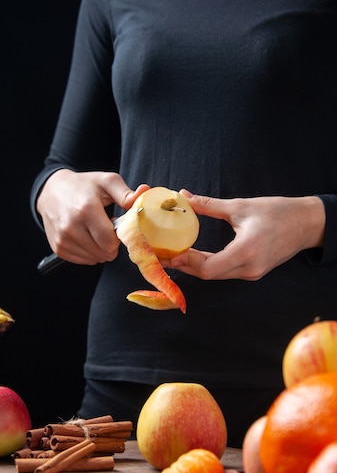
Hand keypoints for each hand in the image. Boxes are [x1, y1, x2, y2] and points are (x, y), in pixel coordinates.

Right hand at [36, 169, 149, 264]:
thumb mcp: (106, 182)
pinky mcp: (58, 249)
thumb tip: (144, 193)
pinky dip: (89, 252)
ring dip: (100, 248)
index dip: (119, 237)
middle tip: (106, 227)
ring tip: (94, 230)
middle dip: (111, 244)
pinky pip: (84, 261)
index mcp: (85, 210)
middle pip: (104, 253)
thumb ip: (126, 193)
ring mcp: (62, 240)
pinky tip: (86, 236)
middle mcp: (70, 227)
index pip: (110, 242)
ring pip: (95, 259)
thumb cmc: (83, 185)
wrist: (51, 191)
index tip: (115, 225)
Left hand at [161, 192, 325, 280]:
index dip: (186, 261)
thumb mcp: (241, 206)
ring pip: (216, 275)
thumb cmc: (279, 212)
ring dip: (195, 266)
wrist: (308, 224)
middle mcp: (249, 268)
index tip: (169, 252)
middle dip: (185, 265)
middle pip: (208, 274)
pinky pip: (225, 272)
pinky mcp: (254, 272)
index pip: (208, 268)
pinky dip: (208, 265)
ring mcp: (252, 273)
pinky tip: (196, 255)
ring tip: (176, 254)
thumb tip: (184, 197)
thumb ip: (209, 205)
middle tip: (164, 255)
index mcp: (246, 252)